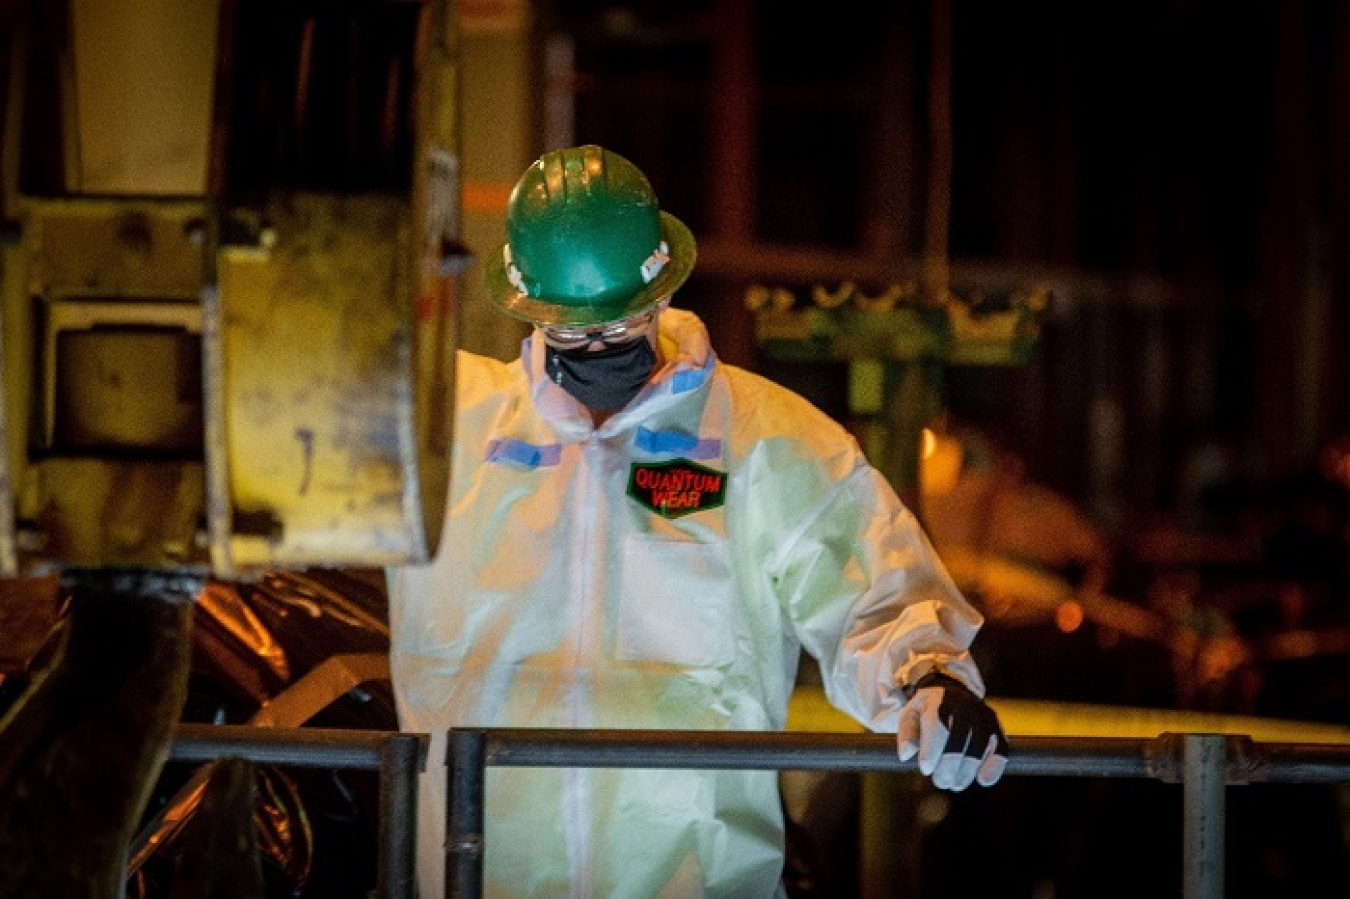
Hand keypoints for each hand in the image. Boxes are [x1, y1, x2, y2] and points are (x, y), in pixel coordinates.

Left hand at [896, 672, 1008, 790]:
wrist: (952, 693)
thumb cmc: (928, 710)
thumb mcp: (911, 715)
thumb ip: (906, 734)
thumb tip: (906, 755)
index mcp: (938, 701)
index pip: (936, 725)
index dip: (931, 750)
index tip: (925, 769)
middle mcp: (964, 706)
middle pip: (959, 738)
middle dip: (949, 765)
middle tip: (941, 782)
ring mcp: (982, 716)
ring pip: (979, 745)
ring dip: (967, 770)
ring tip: (955, 784)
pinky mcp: (996, 728)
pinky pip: (1000, 748)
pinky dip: (994, 766)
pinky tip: (983, 780)